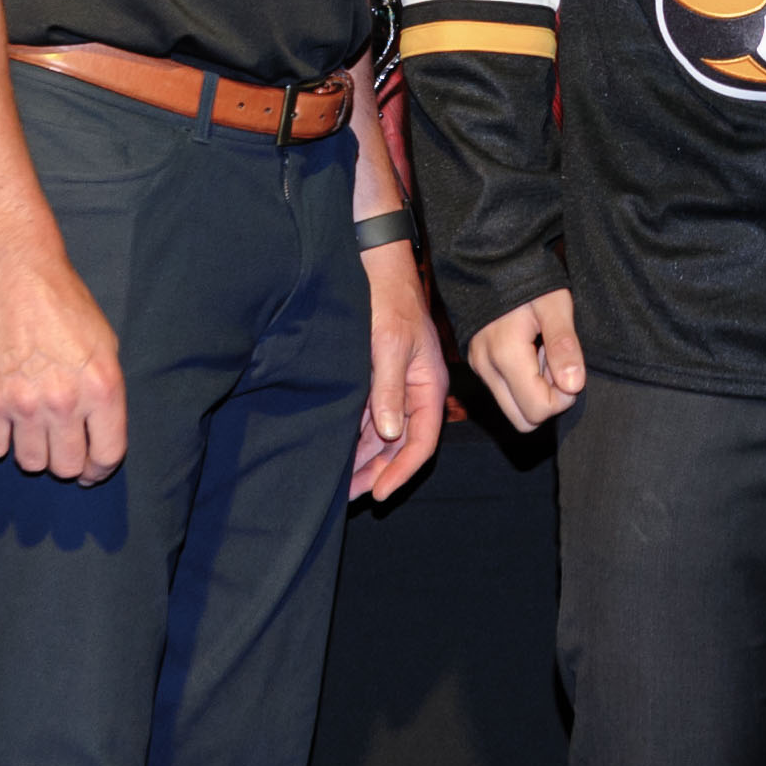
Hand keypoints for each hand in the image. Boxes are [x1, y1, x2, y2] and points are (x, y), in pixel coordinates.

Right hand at [0, 246, 125, 482]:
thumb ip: (104, 391)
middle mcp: (64, 402)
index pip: (108, 455)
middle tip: (62, 449)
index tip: (92, 470)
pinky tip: (7, 423)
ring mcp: (23, 404)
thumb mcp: (105, 343)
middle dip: (68, 463)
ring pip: (32, 464)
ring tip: (34, 432)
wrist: (14, 273)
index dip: (101, 469)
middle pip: (68, 467)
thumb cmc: (64, 302)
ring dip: (34, 454)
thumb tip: (99, 429)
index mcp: (102, 387)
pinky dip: (1, 442)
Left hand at [354, 241, 450, 500]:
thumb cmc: (389, 301)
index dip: (402, 471)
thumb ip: (389, 389)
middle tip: (350, 497)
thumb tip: (388, 432)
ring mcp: (395, 386)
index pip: (422, 442)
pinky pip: (368, 418)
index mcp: (429, 386)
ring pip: (382, 435)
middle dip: (377, 472)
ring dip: (363, 459)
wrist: (375, 268)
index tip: (380, 493)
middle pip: (400, 445)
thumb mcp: (390, 344)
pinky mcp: (376, 379)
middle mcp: (415, 392)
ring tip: (339, 483)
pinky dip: (354, 437)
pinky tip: (335, 451)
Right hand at [466, 287, 586, 432]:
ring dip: (535, 391)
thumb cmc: (530, 278)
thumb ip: (564, 346)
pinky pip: (504, 393)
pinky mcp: (478, 364)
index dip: (563, 397)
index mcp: (505, 354)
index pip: (538, 409)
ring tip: (544, 354)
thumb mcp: (556, 305)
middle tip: (557, 364)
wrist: (495, 260)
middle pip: (523, 420)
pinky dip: (522, 382)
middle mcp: (486, 367)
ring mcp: (479, 367)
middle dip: (548, 400)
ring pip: (513, 409)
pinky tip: (531, 352)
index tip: (570, 367)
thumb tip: (573, 386)